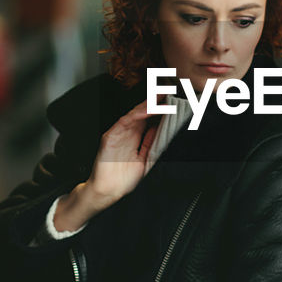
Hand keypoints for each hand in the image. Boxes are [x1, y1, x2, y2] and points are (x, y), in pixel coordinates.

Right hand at [53, 101, 158, 229]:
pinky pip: (125, 122)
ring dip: (148, 104)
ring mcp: (118, 133)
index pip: (149, 119)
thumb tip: (161, 130)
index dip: (161, 109)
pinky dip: (137, 114)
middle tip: (169, 91)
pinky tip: (148, 109)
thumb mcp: (145, 159)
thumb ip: (152, 144)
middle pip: (143, 112)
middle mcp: (127, 132)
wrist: (108, 191)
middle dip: (156, 101)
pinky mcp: (110, 136)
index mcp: (135, 137)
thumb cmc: (123, 179)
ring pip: (135, 113)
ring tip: (161, 96)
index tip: (174, 102)